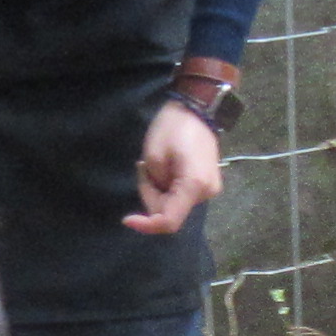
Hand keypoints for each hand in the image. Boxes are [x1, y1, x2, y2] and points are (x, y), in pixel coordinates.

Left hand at [124, 97, 222, 235]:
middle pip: (169, 212)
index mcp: (194, 185)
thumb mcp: (154, 156)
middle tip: (143, 167)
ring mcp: (209, 189)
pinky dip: (167, 187)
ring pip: (173, 204)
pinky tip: (165, 167)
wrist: (197, 110)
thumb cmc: (173, 128)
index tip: (126, 219)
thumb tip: (158, 204)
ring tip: (154, 163)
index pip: (170, 221)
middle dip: (150, 195)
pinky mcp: (206, 184)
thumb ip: (154, 186)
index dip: (147, 226)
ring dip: (158, 190)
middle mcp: (206, 193)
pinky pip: (180, 196)